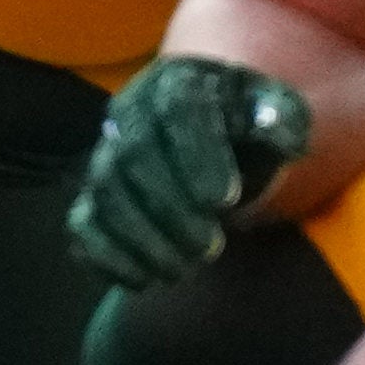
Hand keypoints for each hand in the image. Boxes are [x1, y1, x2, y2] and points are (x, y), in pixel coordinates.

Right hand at [67, 53, 309, 292]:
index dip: (196, 155)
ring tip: (182, 270)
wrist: (214, 130)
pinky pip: (84, 224)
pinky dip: (106, 255)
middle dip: (169, 209)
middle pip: (134, 158)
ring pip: (106, 195)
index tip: (226, 200)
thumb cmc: (249, 123)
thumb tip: (275, 128)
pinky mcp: (96, 196)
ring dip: (140, 239)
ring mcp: (107, 156)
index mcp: (178, 84)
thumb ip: (280, 117)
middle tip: (210, 249)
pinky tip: (143, 280)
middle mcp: (131, 115)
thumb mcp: (276, 111)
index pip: (179, 110)